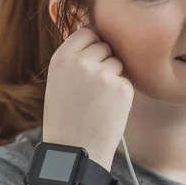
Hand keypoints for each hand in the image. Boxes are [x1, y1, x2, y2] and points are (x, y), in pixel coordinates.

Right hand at [42, 27, 133, 168]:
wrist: (74, 152)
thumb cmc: (65, 118)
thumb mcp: (59, 81)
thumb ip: (74, 59)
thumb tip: (95, 36)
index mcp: (62, 58)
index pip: (86, 32)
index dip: (92, 45)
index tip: (90, 60)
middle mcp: (81, 62)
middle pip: (104, 46)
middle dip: (103, 61)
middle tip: (92, 89)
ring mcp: (103, 74)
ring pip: (117, 63)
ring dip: (113, 77)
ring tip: (98, 101)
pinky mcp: (122, 88)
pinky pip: (126, 80)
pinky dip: (121, 93)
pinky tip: (108, 110)